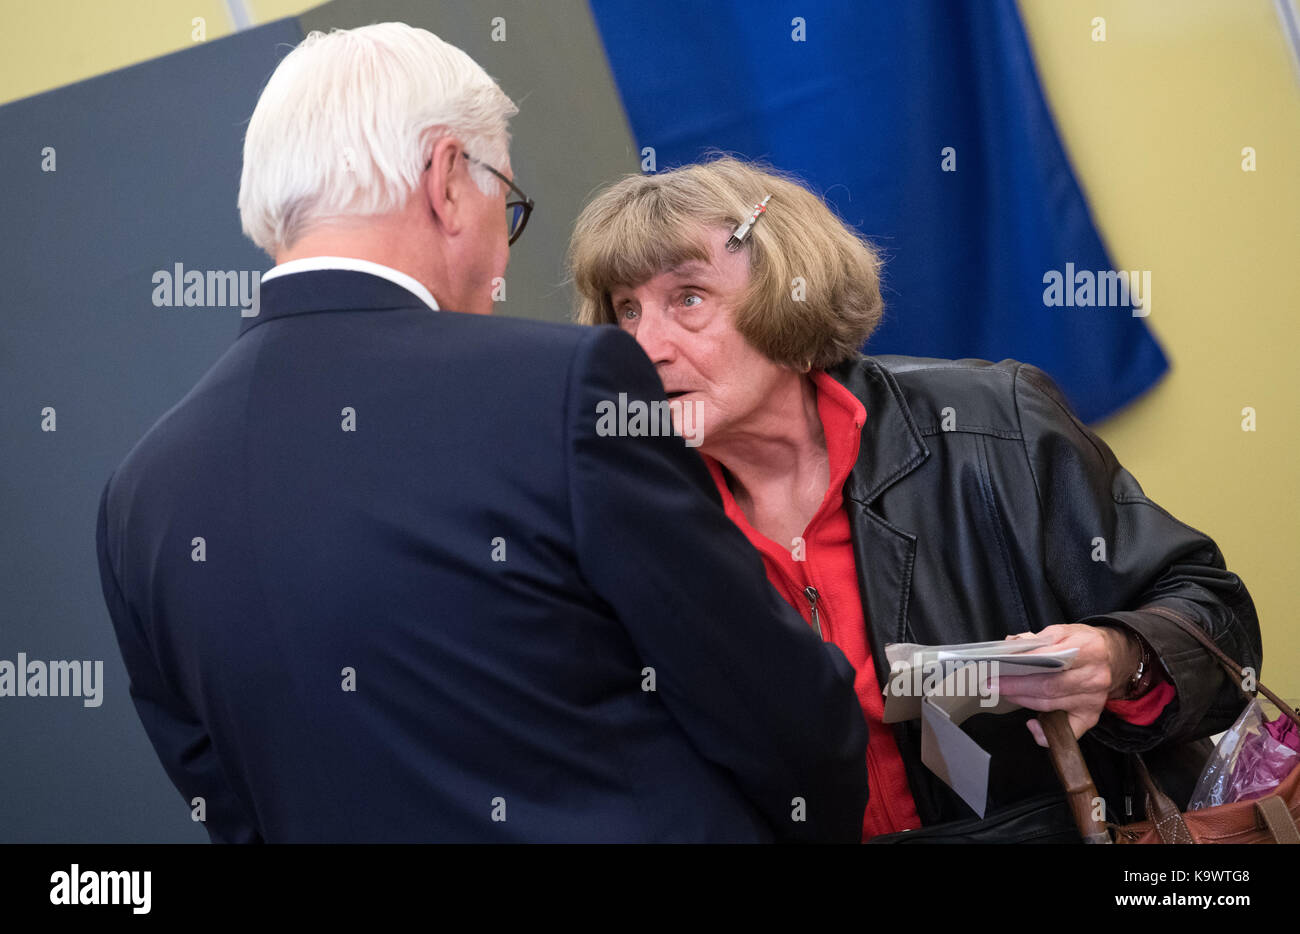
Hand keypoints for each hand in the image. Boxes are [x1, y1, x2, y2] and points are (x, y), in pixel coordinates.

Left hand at [996, 624, 1139, 746]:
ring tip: (1004, 692)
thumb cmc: (1083, 644)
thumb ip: (1037, 639)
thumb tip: (1010, 647)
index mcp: (1088, 649)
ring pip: (1051, 705)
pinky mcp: (1091, 716)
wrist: (1112, 657)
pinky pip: (1067, 731)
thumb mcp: (1063, 631)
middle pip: (1048, 686)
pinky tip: (1032, 724)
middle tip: (992, 683)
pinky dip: (1046, 733)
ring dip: (1023, 700)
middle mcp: (1094, 677)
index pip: (1049, 659)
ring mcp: (1093, 699)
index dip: (1021, 665)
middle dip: (1016, 686)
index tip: (997, 668)